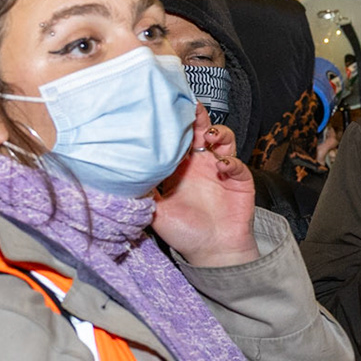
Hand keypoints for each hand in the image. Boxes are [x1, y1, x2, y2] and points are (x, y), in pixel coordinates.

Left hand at [154, 104, 259, 266]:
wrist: (212, 253)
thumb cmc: (185, 233)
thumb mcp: (156, 212)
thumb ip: (143, 192)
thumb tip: (122, 174)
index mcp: (180, 169)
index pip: (177, 139)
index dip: (174, 123)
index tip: (168, 108)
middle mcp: (200, 165)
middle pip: (200, 132)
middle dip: (197, 118)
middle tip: (192, 109)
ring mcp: (221, 170)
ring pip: (223, 140)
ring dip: (218, 133)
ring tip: (209, 135)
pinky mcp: (239, 180)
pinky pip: (238, 164)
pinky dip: (232, 161)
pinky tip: (223, 165)